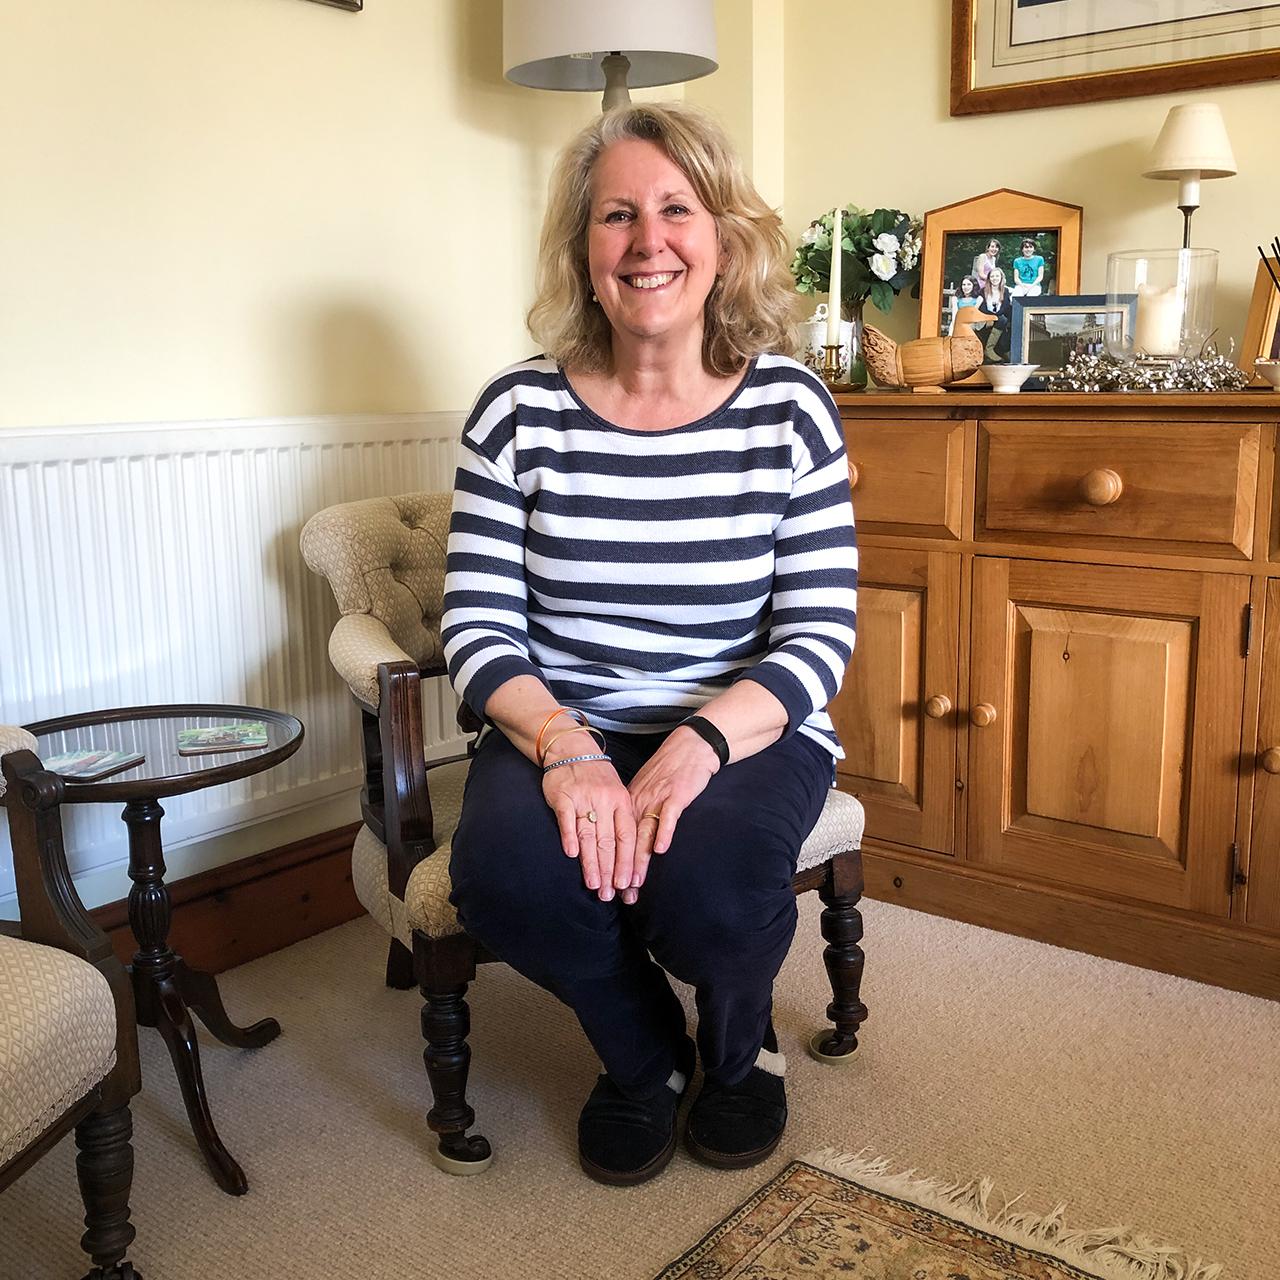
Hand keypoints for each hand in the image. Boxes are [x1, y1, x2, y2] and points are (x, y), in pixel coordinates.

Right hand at [542, 757, 635, 902]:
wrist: (571, 749)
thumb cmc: (597, 777)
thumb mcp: (616, 794)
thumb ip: (620, 821)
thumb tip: (627, 857)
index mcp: (621, 801)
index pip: (627, 837)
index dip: (627, 862)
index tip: (626, 884)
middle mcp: (605, 800)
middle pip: (608, 841)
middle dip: (609, 870)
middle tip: (608, 894)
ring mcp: (583, 798)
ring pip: (589, 836)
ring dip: (591, 863)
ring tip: (592, 884)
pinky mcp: (563, 796)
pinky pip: (566, 820)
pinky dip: (569, 837)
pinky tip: (571, 855)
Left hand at [624, 726, 719, 899]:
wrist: (690, 747)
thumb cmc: (671, 772)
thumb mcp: (648, 792)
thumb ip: (640, 815)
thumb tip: (631, 843)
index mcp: (629, 804)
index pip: (617, 840)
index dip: (612, 865)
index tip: (609, 888)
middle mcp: (638, 803)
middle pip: (627, 842)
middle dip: (622, 871)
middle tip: (617, 895)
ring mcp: (656, 799)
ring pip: (643, 834)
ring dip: (638, 860)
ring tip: (633, 883)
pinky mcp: (675, 794)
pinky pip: (668, 816)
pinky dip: (664, 832)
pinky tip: (660, 850)